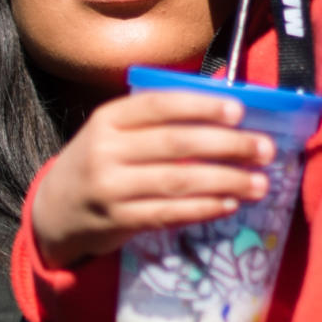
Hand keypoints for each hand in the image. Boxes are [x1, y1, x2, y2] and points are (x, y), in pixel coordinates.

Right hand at [32, 90, 275, 267]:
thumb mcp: (116, 131)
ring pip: (178, 182)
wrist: (56, 208)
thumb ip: (160, 118)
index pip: (159, 105)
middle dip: (226, 146)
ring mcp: (110, 188)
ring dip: (225, 181)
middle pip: (176, 144)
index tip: (239, 111)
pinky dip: (203, 209)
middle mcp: (106, 150)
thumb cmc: (102, 159)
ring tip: (259, 183)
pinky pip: (169, 213)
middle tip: (264, 149)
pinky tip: (230, 204)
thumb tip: (226, 100)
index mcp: (109, 118)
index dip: (201, 106)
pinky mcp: (118, 221)